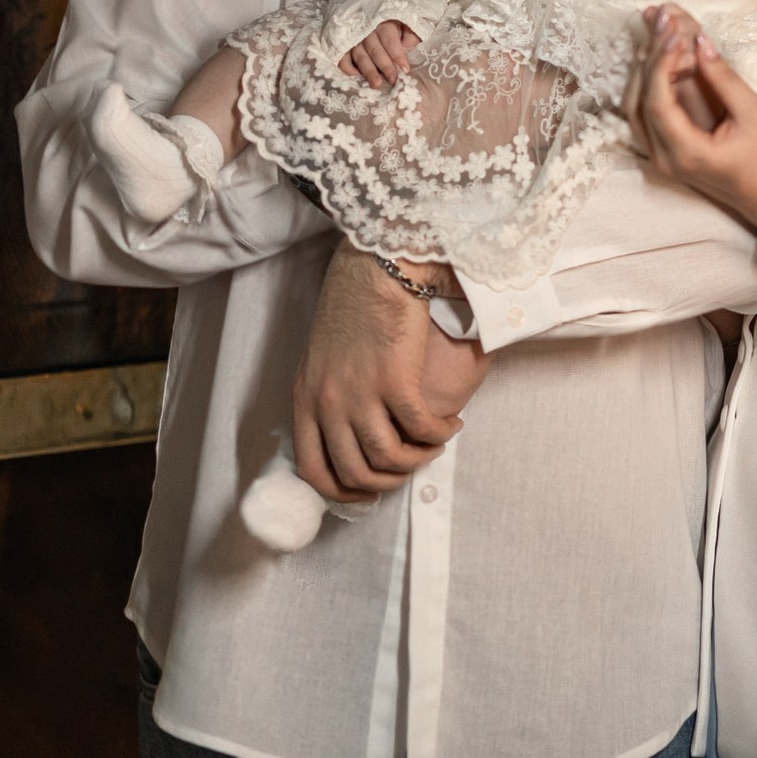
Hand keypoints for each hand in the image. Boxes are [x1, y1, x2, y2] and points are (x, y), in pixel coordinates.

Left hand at [291, 239, 468, 501]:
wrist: (377, 265)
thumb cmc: (354, 302)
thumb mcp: (323, 356)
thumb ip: (327, 394)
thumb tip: (347, 431)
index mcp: (305, 398)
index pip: (313, 470)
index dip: (343, 492)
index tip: (370, 490)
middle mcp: (327, 403)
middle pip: (355, 474)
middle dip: (390, 481)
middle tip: (412, 464)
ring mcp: (359, 394)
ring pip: (388, 459)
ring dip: (418, 460)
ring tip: (435, 443)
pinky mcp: (394, 381)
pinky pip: (420, 429)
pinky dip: (439, 435)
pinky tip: (451, 423)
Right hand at [338, 20, 421, 88]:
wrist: (366, 12)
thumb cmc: (392, 22)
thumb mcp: (405, 23)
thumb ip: (410, 34)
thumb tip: (410, 47)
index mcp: (383, 23)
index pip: (390, 40)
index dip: (397, 55)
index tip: (406, 69)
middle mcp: (366, 30)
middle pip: (375, 50)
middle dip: (385, 66)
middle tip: (393, 81)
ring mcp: (352, 39)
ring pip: (360, 56)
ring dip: (368, 71)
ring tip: (376, 84)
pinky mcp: (342, 46)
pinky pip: (342, 59)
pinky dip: (348, 69)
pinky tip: (358, 77)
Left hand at [630, 9, 756, 236]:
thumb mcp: (754, 113)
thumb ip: (724, 78)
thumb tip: (699, 41)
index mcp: (686, 153)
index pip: (657, 102)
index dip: (661, 62)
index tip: (675, 32)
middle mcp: (664, 159)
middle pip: (638, 102)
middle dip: (648, 57)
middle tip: (660, 20)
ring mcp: (660, 159)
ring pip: (633, 109)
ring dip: (641, 70)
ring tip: (655, 33)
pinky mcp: (663, 153)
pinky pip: (642, 116)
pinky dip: (645, 86)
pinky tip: (656, 59)